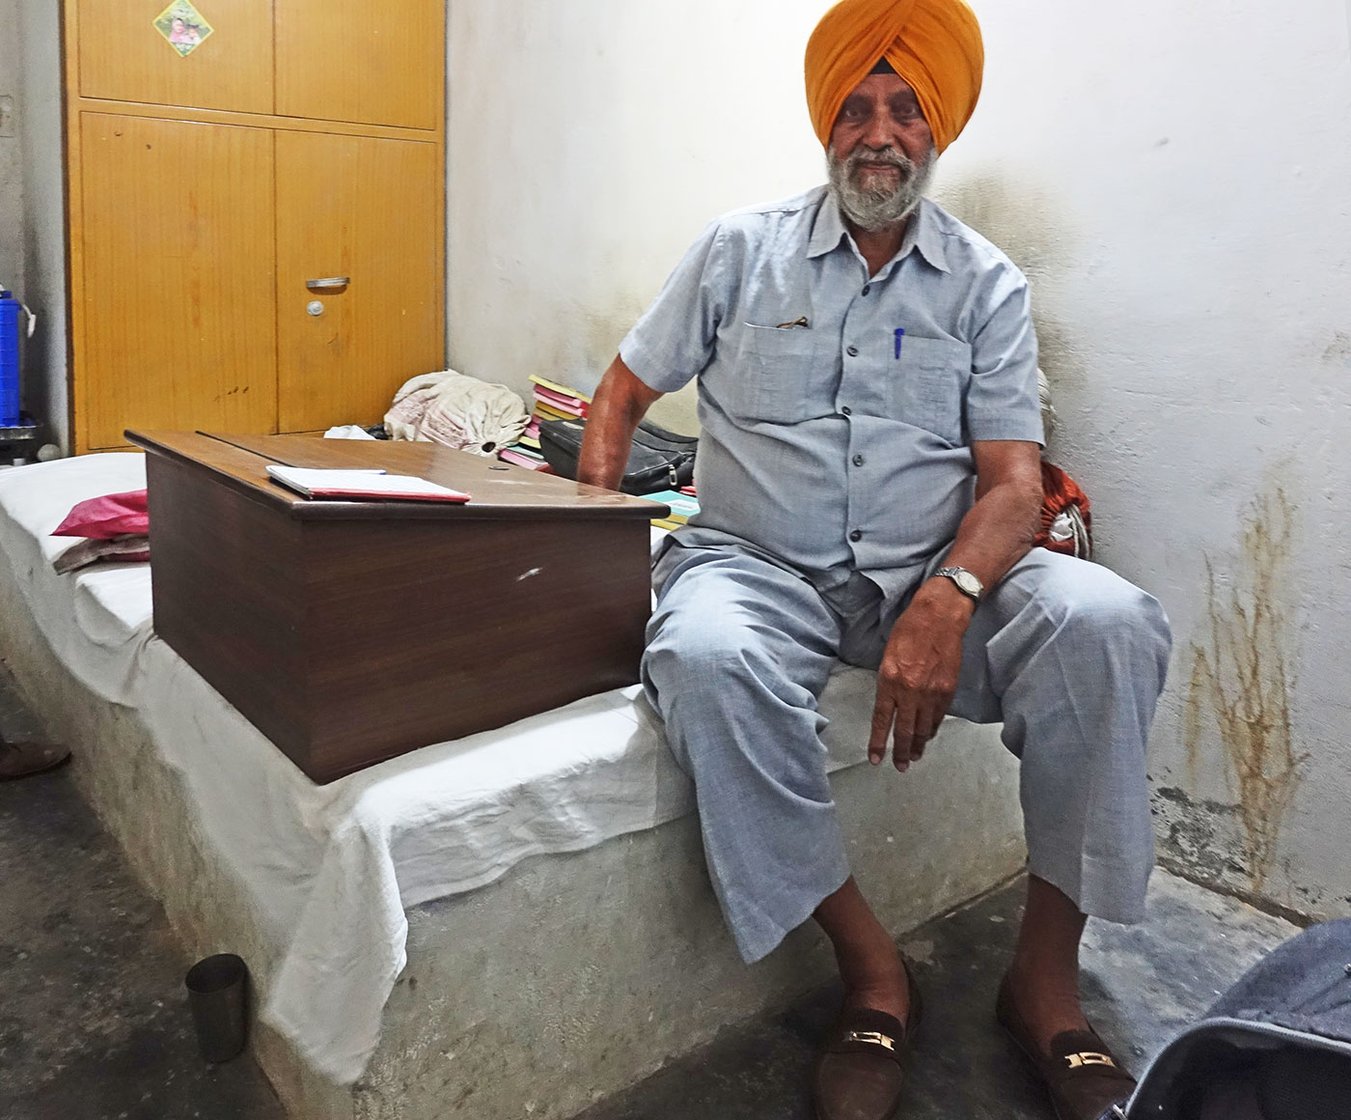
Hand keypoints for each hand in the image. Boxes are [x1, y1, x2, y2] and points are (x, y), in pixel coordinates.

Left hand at [867, 584, 970, 771]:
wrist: (940, 616)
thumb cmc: (909, 630)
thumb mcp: (888, 654)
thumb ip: (888, 682)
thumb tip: (889, 703)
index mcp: (889, 680)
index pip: (881, 719)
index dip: (878, 742)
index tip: (876, 759)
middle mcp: (909, 690)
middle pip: (904, 730)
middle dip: (900, 752)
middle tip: (899, 767)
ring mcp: (931, 692)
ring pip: (923, 728)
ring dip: (918, 745)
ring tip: (913, 757)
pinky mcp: (948, 690)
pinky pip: (938, 717)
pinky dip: (932, 729)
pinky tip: (928, 736)